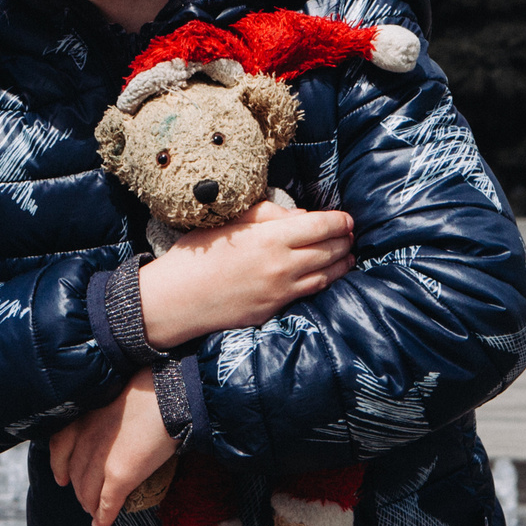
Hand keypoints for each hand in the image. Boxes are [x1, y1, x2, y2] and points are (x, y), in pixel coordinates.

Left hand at [48, 376, 176, 525]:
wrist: (167, 396)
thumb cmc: (149, 391)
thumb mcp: (114, 398)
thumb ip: (105, 416)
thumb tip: (113, 428)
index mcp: (83, 419)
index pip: (59, 448)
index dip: (58, 467)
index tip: (61, 478)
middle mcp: (85, 440)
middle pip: (75, 475)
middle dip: (79, 491)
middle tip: (86, 500)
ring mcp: (100, 460)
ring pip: (87, 492)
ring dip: (90, 505)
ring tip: (95, 512)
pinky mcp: (119, 476)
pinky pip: (106, 503)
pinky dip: (103, 517)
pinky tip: (102, 524)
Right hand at [138, 201, 354, 344]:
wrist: (175, 300)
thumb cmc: (195, 255)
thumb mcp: (228, 222)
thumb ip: (266, 214)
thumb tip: (297, 216)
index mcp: (270, 238)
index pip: (320, 226)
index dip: (339, 221)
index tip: (346, 218)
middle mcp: (282, 266)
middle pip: (329, 250)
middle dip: (344, 240)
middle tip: (350, 234)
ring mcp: (280, 291)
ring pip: (325, 275)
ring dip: (341, 263)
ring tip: (348, 254)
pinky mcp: (274, 310)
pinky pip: (308, 293)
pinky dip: (324, 281)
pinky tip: (326, 275)